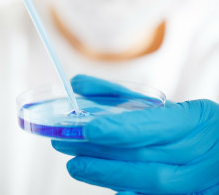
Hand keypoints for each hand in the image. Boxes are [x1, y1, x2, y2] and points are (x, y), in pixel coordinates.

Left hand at [52, 75, 218, 194]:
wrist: (218, 147)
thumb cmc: (189, 122)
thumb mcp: (165, 104)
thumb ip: (123, 96)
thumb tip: (81, 84)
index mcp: (192, 120)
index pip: (152, 126)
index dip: (120, 130)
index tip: (89, 128)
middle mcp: (193, 152)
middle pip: (142, 157)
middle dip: (100, 154)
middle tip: (65, 145)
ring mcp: (191, 180)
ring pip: (145, 180)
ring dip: (106, 173)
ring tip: (76, 166)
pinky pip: (149, 194)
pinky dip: (125, 188)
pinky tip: (105, 182)